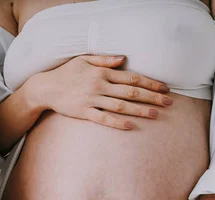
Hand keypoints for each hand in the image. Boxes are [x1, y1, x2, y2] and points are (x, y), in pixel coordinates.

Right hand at [29, 55, 173, 129]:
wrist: (46, 88)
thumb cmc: (66, 73)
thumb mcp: (84, 60)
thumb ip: (105, 60)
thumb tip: (123, 59)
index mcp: (102, 73)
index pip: (132, 78)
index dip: (150, 83)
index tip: (165, 88)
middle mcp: (100, 86)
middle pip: (131, 92)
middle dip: (152, 97)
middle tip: (169, 103)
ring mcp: (92, 100)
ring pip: (121, 106)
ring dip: (140, 110)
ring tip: (156, 115)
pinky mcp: (84, 112)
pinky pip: (104, 118)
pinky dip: (117, 122)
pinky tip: (130, 126)